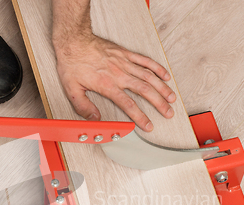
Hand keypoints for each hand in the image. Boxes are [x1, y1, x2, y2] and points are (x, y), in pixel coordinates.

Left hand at [54, 33, 176, 130]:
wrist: (73, 41)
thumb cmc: (72, 63)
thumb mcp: (72, 89)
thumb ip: (83, 107)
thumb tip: (94, 120)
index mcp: (108, 85)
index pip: (128, 104)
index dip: (140, 117)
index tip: (148, 125)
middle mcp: (119, 74)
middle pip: (145, 91)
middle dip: (159, 103)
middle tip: (168, 113)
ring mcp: (124, 62)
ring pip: (149, 76)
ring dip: (162, 88)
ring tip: (172, 98)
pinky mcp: (125, 53)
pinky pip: (145, 61)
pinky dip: (157, 68)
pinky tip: (165, 75)